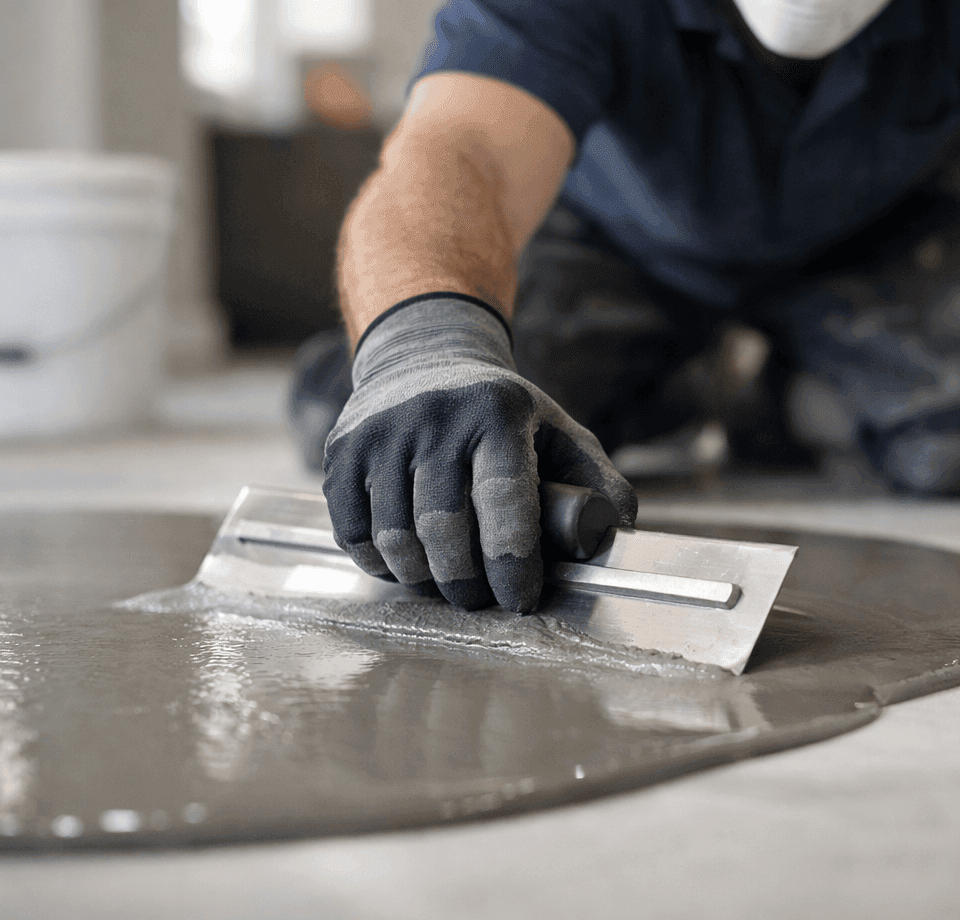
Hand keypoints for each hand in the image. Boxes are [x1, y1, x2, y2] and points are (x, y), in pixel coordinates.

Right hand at [322, 294, 637, 611]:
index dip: (513, 561)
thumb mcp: (558, 431)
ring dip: (423, 579)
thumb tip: (619, 532)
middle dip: (467, 582)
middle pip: (444, 528)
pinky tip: (407, 565)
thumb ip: (596, 481)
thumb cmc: (502, 414)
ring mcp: (380, 432)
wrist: (423, 358)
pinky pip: (354, 533)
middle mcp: (433, 416)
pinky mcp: (341, 452)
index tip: (521, 599)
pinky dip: (381, 564)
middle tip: (482, 600)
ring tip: (447, 584)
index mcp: (496, 412)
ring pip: (396, 538)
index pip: (504, 501)